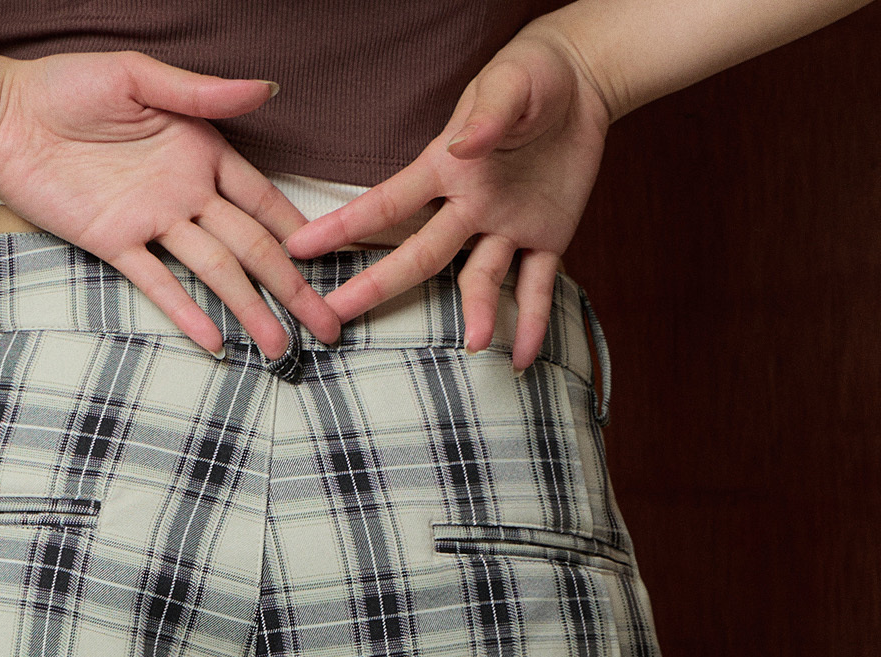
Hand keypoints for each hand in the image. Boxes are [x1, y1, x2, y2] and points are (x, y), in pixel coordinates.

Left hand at [0, 50, 344, 358]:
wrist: (4, 117)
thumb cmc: (67, 86)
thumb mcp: (138, 76)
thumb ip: (200, 92)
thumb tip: (265, 88)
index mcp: (199, 151)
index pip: (262, 198)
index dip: (297, 230)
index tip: (333, 260)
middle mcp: (185, 192)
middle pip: (250, 245)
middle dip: (291, 284)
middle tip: (326, 323)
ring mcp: (152, 223)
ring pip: (214, 272)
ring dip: (249, 309)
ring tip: (280, 347)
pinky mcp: (115, 245)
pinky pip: (157, 284)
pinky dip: (186, 313)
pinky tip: (216, 343)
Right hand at [280, 27, 611, 369]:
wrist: (581, 80)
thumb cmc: (533, 73)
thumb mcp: (511, 83)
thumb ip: (487, 115)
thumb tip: (462, 146)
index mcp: (447, 167)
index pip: (387, 203)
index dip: (342, 226)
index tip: (298, 248)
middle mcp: (468, 206)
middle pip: (419, 255)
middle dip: (376, 287)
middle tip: (336, 318)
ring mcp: (504, 226)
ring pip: (481, 278)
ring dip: (476, 312)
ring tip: (474, 344)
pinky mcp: (546, 237)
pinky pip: (536, 286)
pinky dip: (533, 322)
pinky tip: (522, 358)